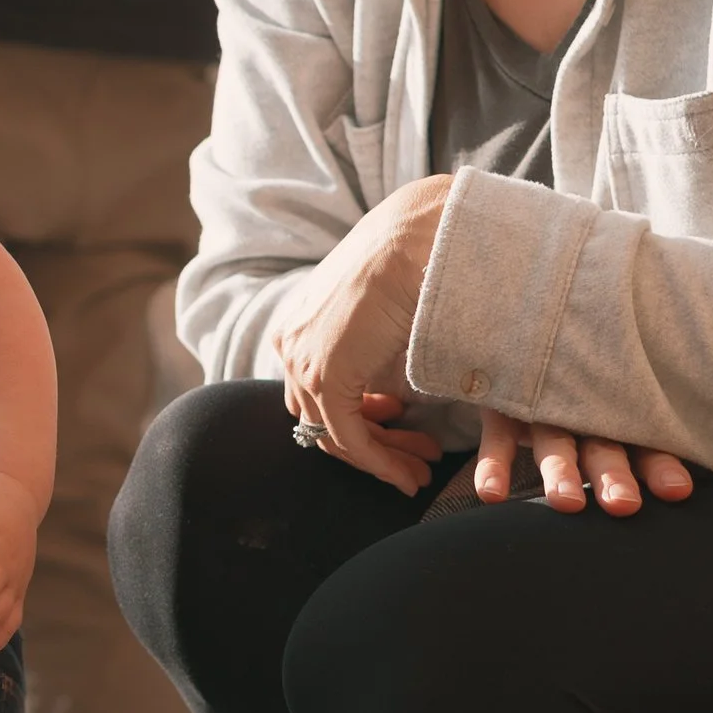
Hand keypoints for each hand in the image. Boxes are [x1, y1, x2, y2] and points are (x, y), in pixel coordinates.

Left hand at [275, 179, 452, 486]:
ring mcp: (302, 360)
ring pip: (335, 434)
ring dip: (382, 458)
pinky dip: (380, 462)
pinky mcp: (324, 376)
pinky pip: (348, 438)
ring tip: (422, 470)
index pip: (318, 392)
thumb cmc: (414, 262)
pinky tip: (409, 475)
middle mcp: (290, 343)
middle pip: (322, 418)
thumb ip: (375, 350)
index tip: (402, 427)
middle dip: (374, 444)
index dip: (362, 418)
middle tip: (416, 461)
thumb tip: (393, 390)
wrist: (419, 237)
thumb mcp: (385, 312)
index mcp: (299, 324)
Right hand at [471, 408, 697, 516]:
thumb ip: (645, 448)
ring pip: (554, 443)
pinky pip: (498, 440)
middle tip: (624, 505)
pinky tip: (491, 495)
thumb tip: (682, 491)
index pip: (646, 444)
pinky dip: (494, 466)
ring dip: (560, 472)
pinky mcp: (504, 412)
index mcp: (619, 419)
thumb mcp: (617, 416)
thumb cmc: (589, 398)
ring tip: (566, 503)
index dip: (660, 465)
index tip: (677, 490)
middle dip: (613, 475)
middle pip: (603, 446)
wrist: (529, 343)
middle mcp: (584, 415)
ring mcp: (542, 411)